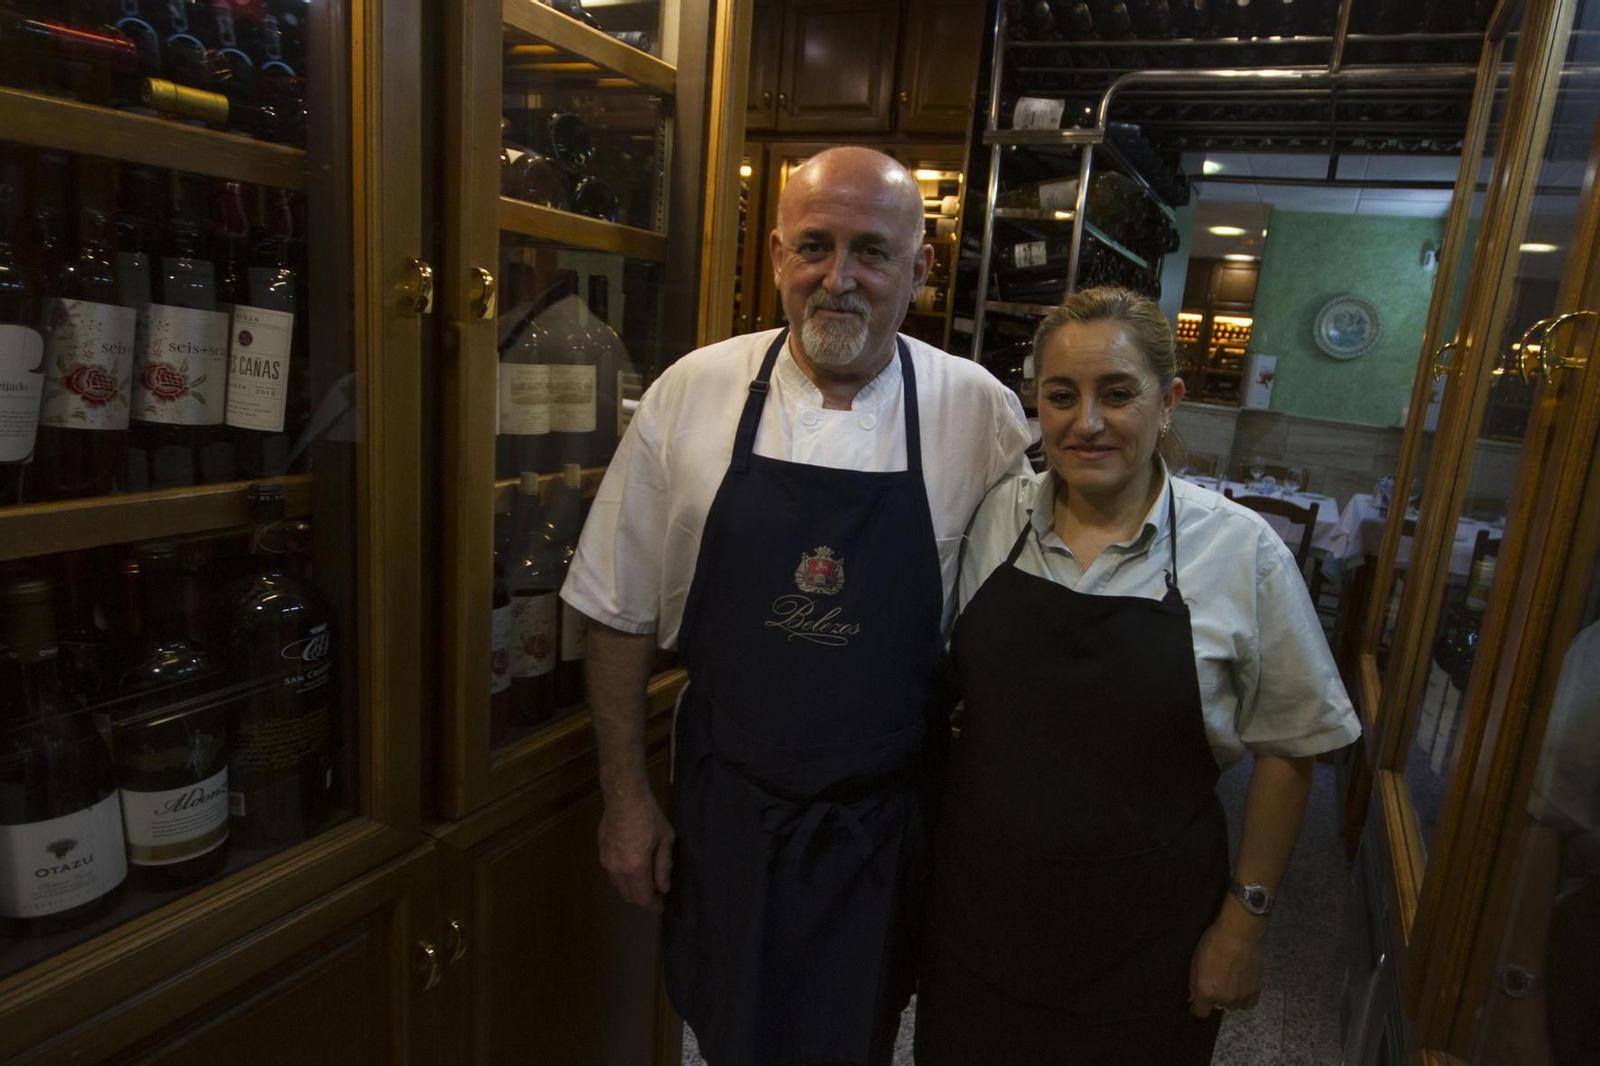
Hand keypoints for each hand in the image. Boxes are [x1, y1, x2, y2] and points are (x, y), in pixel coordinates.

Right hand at [598, 789, 674, 910]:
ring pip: (619, 886)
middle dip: (643, 898)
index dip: (653, 905)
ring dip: (632, 888)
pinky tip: (633, 866)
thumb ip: (663, 866)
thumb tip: (663, 887)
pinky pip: (613, 874)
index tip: (661, 905)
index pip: (642, 898)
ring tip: (646, 878)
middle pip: (628, 896)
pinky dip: (624, 877)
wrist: (624, 797)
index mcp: (635, 868)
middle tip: (656, 891)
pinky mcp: (601, 853)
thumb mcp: (665, 840)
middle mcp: (617, 870)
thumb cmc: (649, 816)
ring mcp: (606, 862)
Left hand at [1188, 916, 1264, 1016]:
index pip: (1201, 1012)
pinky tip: (1241, 986)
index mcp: (1207, 992)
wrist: (1240, 934)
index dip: (1197, 1007)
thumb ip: (1192, 983)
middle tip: (1216, 980)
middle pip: (1218, 1006)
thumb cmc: (1214, 943)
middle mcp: (1224, 999)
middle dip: (1215, 996)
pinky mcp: (1256, 991)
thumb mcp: (1195, 961)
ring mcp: (1241, 997)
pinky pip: (1248, 1004)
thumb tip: (1191, 998)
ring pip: (1233, 1005)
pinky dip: (1244, 998)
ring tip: (1230, 980)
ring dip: (1230, 997)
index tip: (1197, 1001)